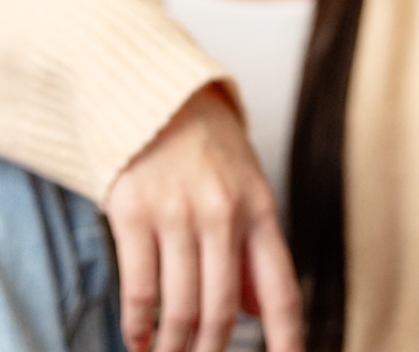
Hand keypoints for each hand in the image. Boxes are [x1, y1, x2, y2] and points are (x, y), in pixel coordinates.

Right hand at [105, 85, 303, 351]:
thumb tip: (260, 312)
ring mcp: (176, 213)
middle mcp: (222, 213)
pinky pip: (139, 289)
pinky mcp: (132, 212)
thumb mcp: (245, 184)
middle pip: (221, 312)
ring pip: (179, 310)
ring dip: (172, 348)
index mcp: (259, 208)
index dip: (286, 341)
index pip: (280, 291)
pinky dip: (138, 327)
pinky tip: (138, 339)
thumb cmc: (205, 144)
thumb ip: (253, 248)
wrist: (154, 92)